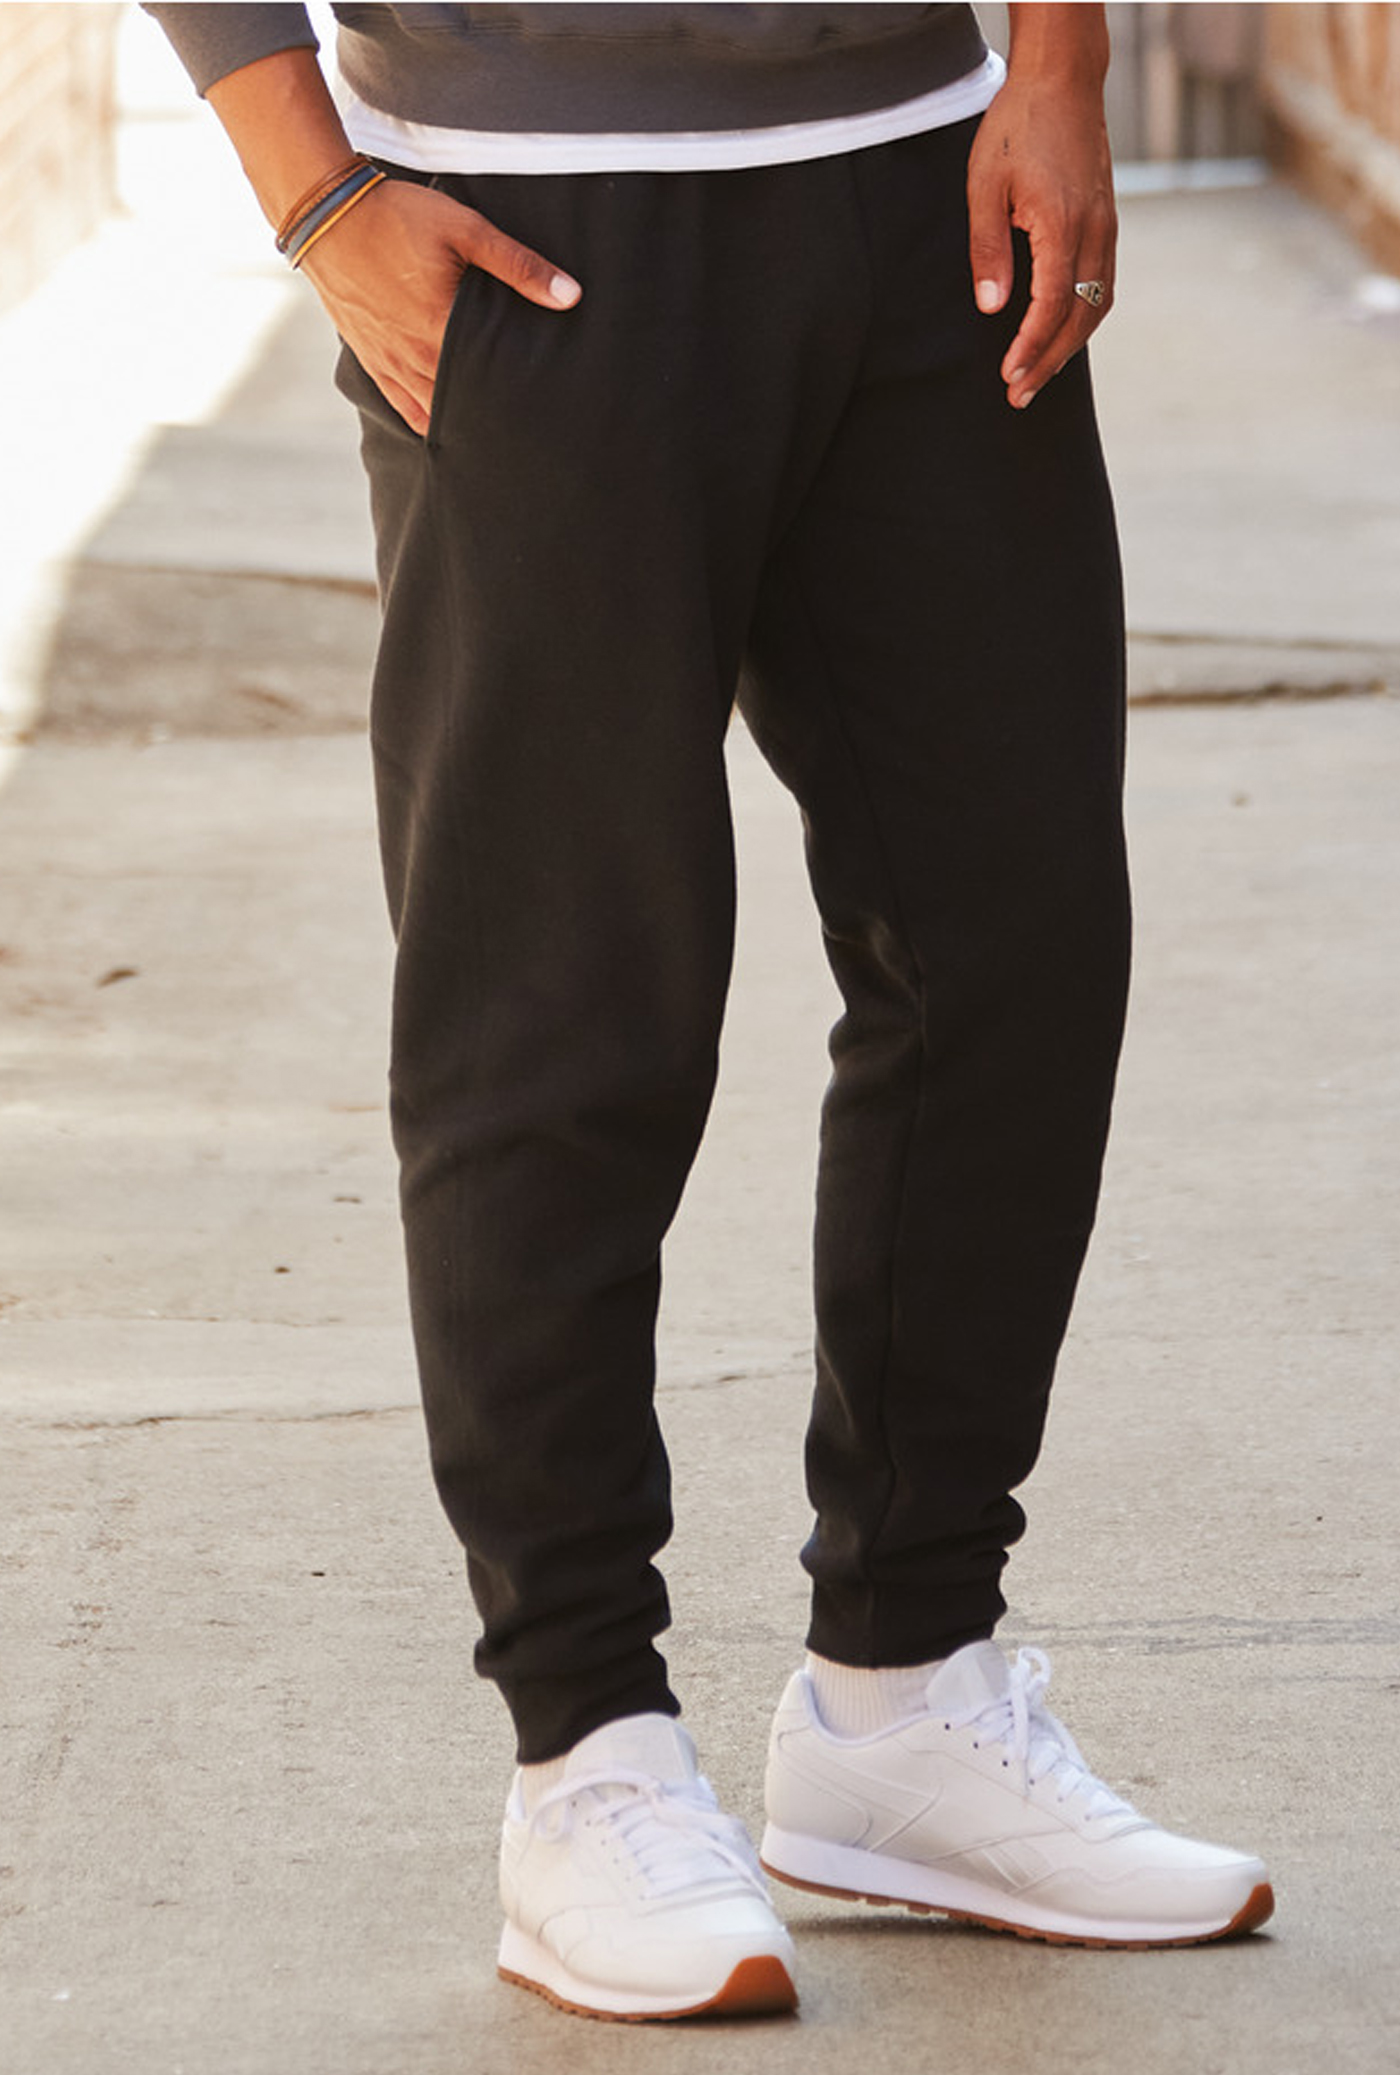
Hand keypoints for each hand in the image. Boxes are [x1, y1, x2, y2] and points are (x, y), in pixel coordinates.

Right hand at [300, 178, 580, 433]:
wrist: (327, 214)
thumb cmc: (397, 216)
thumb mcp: (465, 229)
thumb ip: (519, 265)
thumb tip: (570, 295)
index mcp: (440, 327)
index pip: (491, 379)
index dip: (517, 395)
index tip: (544, 408)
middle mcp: (414, 356)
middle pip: (465, 401)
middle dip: (494, 413)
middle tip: (529, 429)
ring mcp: (390, 363)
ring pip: (435, 411)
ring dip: (463, 421)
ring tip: (496, 434)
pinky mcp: (372, 360)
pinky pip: (405, 407)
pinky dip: (429, 421)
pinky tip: (451, 429)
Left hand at [966, 61, 1115, 409]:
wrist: (1063, 80)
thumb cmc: (1016, 126)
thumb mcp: (984, 185)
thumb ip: (988, 249)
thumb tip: (991, 308)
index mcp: (1062, 224)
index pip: (1051, 304)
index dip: (1030, 346)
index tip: (1009, 375)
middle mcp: (1094, 231)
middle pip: (1080, 316)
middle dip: (1049, 361)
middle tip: (1018, 395)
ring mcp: (1106, 227)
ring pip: (1097, 304)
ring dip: (1069, 347)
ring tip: (1037, 376)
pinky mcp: (1107, 223)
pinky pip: (1102, 284)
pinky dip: (1083, 318)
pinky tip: (1060, 335)